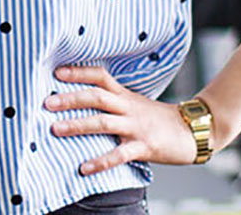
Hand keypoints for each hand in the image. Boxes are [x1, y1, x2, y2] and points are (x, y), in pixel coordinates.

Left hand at [43, 64, 199, 174]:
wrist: (193, 130)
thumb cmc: (160, 120)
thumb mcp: (136, 104)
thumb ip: (114, 101)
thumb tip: (85, 101)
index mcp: (126, 96)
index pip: (100, 77)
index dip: (79, 72)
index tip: (57, 72)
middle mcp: (129, 108)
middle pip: (97, 97)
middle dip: (70, 98)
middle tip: (47, 101)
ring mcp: (136, 127)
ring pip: (103, 122)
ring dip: (77, 125)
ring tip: (55, 129)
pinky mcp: (144, 147)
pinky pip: (119, 154)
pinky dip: (100, 161)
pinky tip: (84, 168)